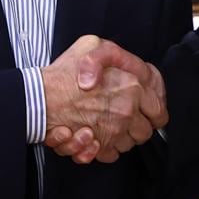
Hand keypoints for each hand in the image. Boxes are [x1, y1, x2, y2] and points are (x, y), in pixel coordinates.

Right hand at [41, 36, 166, 163]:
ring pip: (129, 145)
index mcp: (133, 87)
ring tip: (104, 126)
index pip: (159, 110)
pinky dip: (104, 150)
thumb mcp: (92, 44)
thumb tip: (127, 65)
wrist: (39, 97)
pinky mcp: (98, 146)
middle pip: (145, 132)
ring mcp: (114, 131)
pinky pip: (111, 155)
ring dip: (119, 138)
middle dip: (137, 128)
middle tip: (122, 119)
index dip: (154, 112)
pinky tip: (94, 138)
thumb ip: (114, 53)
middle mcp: (127, 111)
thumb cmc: (64, 72)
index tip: (146, 112)